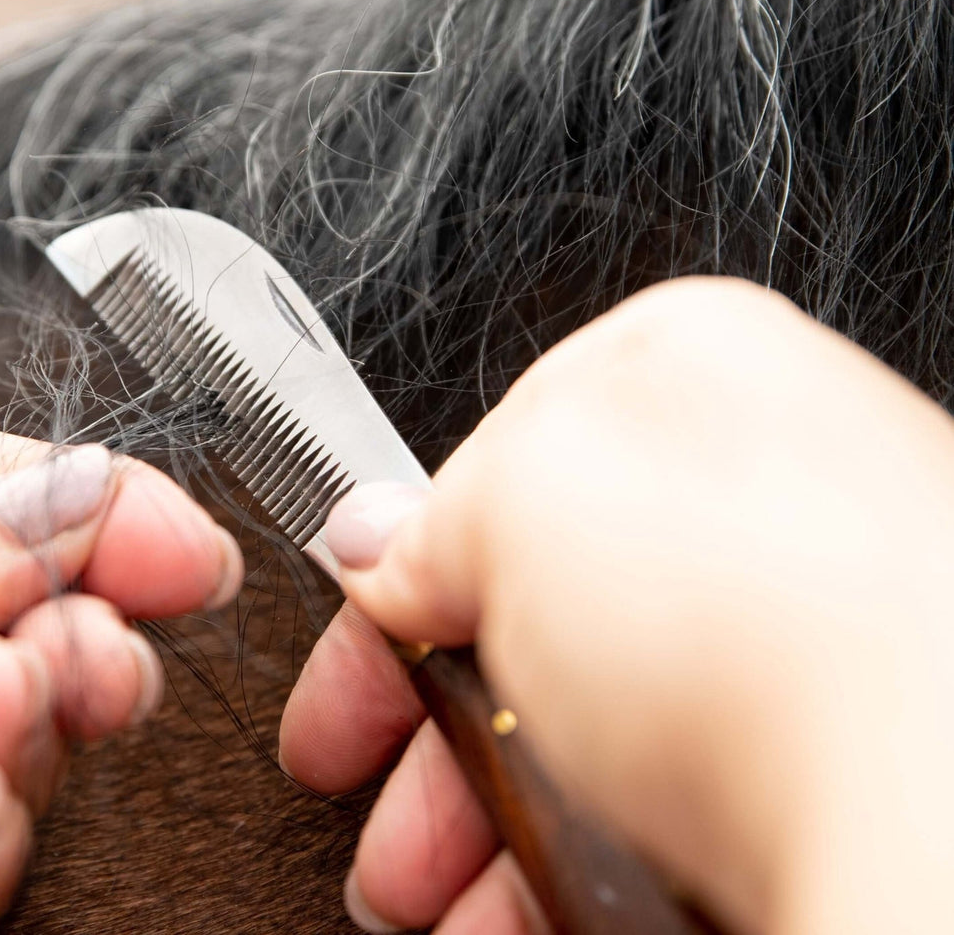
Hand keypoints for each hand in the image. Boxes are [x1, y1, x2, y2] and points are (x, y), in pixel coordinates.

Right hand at [280, 277, 953, 934]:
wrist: (941, 795)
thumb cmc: (761, 609)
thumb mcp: (516, 500)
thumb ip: (425, 516)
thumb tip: (372, 542)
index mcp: (677, 368)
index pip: (486, 472)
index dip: (397, 590)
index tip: (356, 682)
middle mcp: (743, 481)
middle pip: (532, 613)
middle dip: (434, 736)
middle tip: (387, 818)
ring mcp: (794, 613)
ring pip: (593, 718)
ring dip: (493, 817)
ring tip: (444, 900)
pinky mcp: (831, 738)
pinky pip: (669, 789)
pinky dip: (586, 852)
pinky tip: (537, 902)